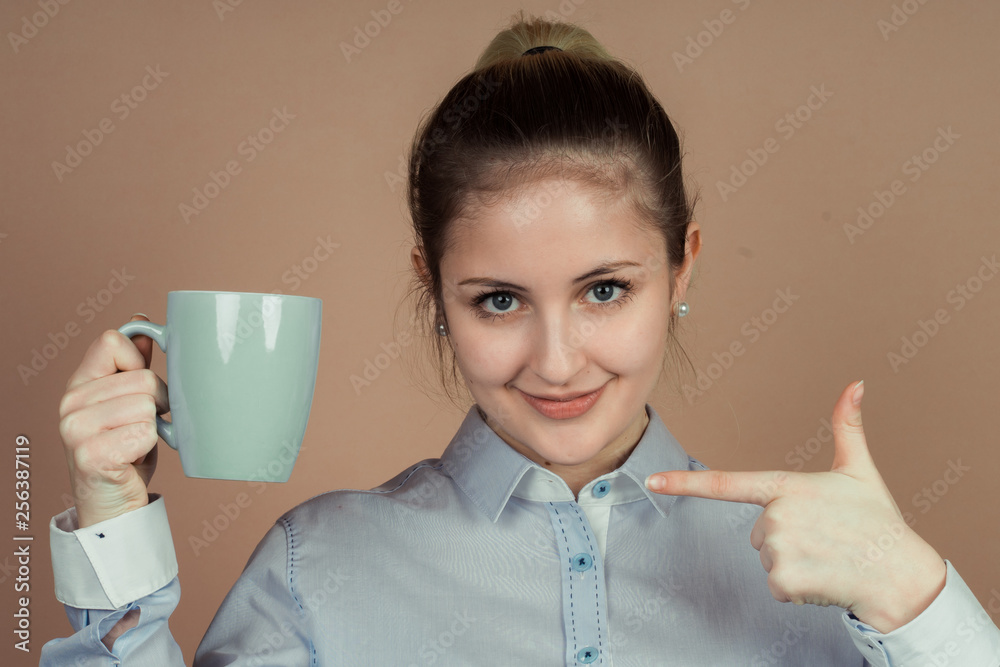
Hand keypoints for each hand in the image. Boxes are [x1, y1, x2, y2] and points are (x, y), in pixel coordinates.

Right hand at [58, 314, 169, 527]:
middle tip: (142, 427)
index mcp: (79, 384)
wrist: (114, 503)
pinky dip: (150, 445)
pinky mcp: (91, 454)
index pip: (113, 341)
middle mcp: (70, 403)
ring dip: (154, 427)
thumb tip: (142, 323)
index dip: (138, 361)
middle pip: (143, 378)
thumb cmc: (125, 451)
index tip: (139, 388)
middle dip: (156, 403)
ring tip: (136, 442)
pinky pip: (145, 431)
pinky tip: (133, 458)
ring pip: (147, 405)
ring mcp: (76, 429)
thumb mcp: (129, 402)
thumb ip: (134, 365)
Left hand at [645, 380, 946, 632]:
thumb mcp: (859, 470)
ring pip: (767, 557)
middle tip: (824, 537)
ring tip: (827, 557)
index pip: (725, 484)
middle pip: (758, 530)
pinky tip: (824, 578)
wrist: (902, 575)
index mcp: (786, 487)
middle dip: (786, 536)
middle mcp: (777, 516)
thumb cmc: (879, 521)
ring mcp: (779, 549)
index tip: (650, 482)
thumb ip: (848, 427)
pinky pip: (776, 585)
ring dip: (793, 562)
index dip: (684, 483)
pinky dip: (798, 588)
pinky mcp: (784, 581)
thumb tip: (856, 384)